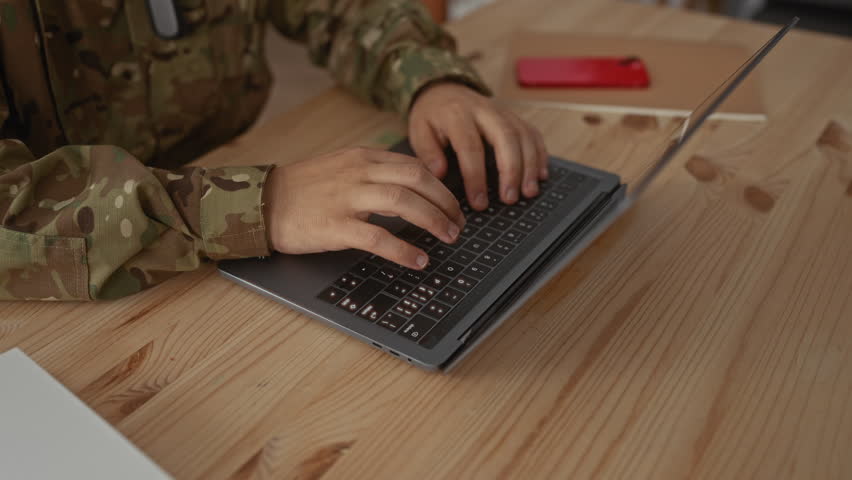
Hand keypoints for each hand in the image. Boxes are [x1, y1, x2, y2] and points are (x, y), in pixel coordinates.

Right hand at [262, 147, 464, 269]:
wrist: (261, 202)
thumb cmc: (301, 190)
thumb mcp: (339, 167)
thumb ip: (372, 172)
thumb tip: (409, 188)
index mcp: (362, 157)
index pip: (413, 165)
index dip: (440, 186)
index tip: (451, 204)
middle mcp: (358, 172)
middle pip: (417, 180)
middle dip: (445, 202)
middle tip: (457, 223)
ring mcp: (346, 198)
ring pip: (403, 203)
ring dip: (433, 221)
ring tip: (448, 238)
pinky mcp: (335, 226)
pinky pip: (378, 237)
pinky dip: (404, 250)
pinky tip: (418, 260)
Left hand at [408, 82, 548, 209]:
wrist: (444, 89)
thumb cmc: (432, 116)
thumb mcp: (419, 131)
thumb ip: (427, 153)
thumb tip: (439, 174)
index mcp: (457, 115)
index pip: (470, 147)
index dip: (476, 177)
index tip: (479, 202)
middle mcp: (484, 110)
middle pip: (506, 137)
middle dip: (511, 170)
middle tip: (510, 199)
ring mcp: (502, 112)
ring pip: (523, 135)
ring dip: (530, 165)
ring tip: (528, 192)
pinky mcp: (514, 117)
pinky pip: (532, 133)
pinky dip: (540, 154)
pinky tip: (540, 175)